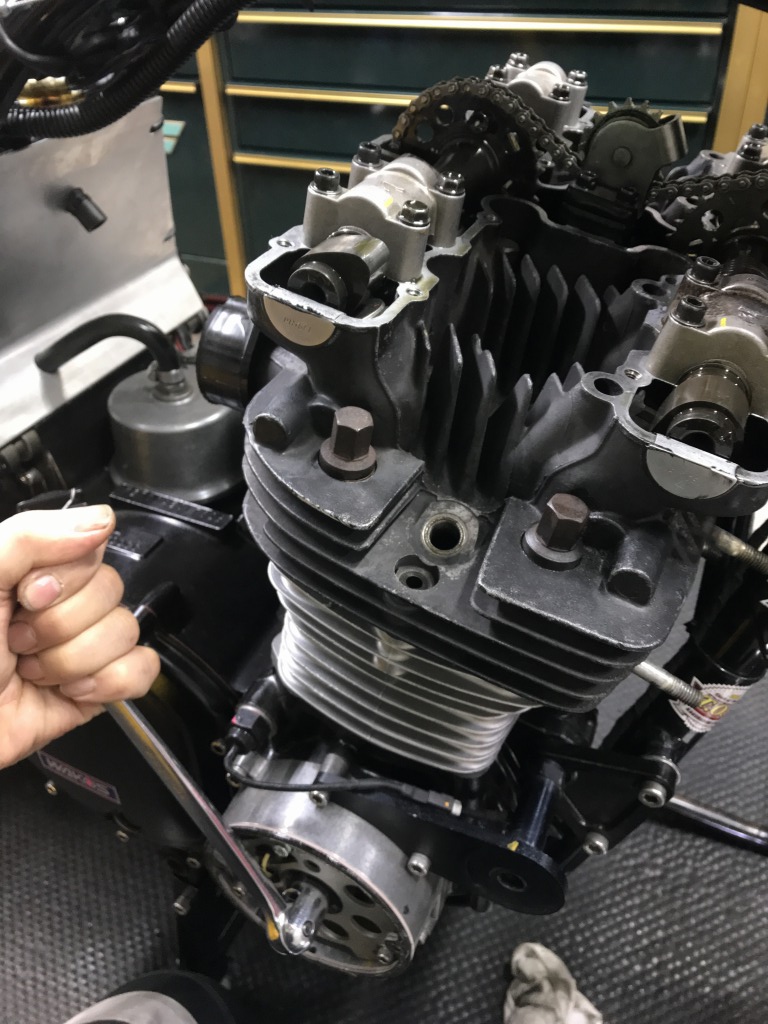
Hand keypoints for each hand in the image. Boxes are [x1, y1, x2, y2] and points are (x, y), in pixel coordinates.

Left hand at [0, 505, 159, 768]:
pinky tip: (72, 689)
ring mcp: (79, 648)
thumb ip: (31, 536)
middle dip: (62, 625)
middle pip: (113, 591)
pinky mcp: (95, 691)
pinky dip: (111, 682)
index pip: (91, 549)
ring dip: (74, 660)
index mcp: (31, 571)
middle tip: (18, 641)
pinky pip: (142, 670)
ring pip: (127, 632)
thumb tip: (101, 521)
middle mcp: (58, 606)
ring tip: (33, 672)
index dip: (65, 579)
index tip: (26, 597)